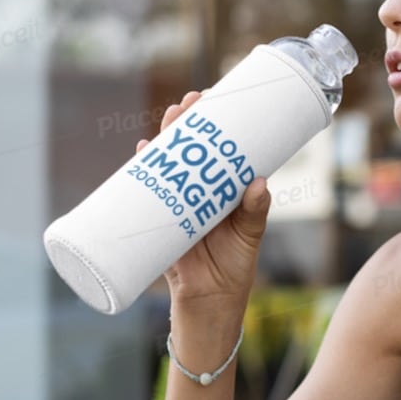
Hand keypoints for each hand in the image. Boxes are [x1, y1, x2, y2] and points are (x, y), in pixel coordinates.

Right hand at [136, 91, 271, 310]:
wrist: (210, 302)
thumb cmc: (235, 265)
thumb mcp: (250, 235)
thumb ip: (255, 211)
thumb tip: (259, 183)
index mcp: (220, 188)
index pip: (215, 148)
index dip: (212, 124)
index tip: (214, 97)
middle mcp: (196, 190)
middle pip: (188, 149)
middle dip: (186, 123)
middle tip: (190, 101)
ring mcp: (175, 202)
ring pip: (167, 164)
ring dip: (165, 139)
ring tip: (171, 118)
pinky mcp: (157, 220)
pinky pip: (146, 191)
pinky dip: (141, 171)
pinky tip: (142, 152)